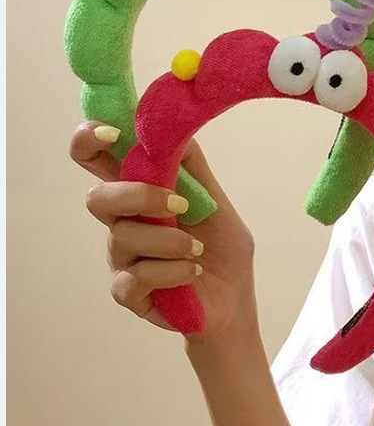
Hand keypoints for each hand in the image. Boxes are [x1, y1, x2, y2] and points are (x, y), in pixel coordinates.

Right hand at [70, 122, 256, 342]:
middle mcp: (123, 223)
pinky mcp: (128, 293)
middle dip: (138, 196)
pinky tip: (193, 270)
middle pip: (97, 198)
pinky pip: (136, 276)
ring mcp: (121, 259)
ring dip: (171, 240)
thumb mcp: (214, 200)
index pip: (98, 162)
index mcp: (139, 194)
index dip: (88, 141)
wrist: (234, 298)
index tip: (109, 132)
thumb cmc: (220, 247)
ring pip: (124, 237)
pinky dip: (173, 270)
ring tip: (198, 249)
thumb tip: (174, 127)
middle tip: (181, 204)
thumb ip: (192, 168)